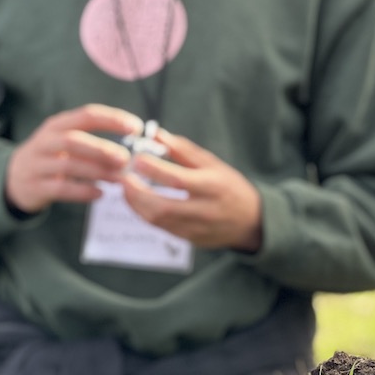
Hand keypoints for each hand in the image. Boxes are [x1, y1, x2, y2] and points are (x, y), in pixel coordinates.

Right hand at [5, 104, 141, 213]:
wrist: (15, 179)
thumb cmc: (55, 158)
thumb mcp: (69, 142)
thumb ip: (97, 143)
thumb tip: (138, 148)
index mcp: (58, 125)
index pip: (86, 115)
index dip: (112, 119)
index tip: (136, 127)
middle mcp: (45, 141)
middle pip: (73, 140)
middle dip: (102, 149)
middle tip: (126, 159)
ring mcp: (37, 164)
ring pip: (68, 165)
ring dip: (97, 172)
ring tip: (119, 179)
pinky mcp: (35, 186)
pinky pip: (61, 189)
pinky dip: (83, 192)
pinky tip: (101, 194)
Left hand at [119, 127, 262, 251]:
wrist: (252, 222)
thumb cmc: (230, 187)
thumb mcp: (213, 164)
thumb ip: (183, 150)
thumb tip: (154, 134)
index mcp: (213, 187)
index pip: (178, 180)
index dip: (154, 169)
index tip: (137, 158)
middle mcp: (205, 211)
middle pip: (163, 207)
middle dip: (137, 193)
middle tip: (123, 178)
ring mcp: (197, 229)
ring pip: (158, 221)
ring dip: (136, 205)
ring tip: (126, 188)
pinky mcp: (190, 239)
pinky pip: (162, 228)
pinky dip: (146, 214)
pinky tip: (139, 201)